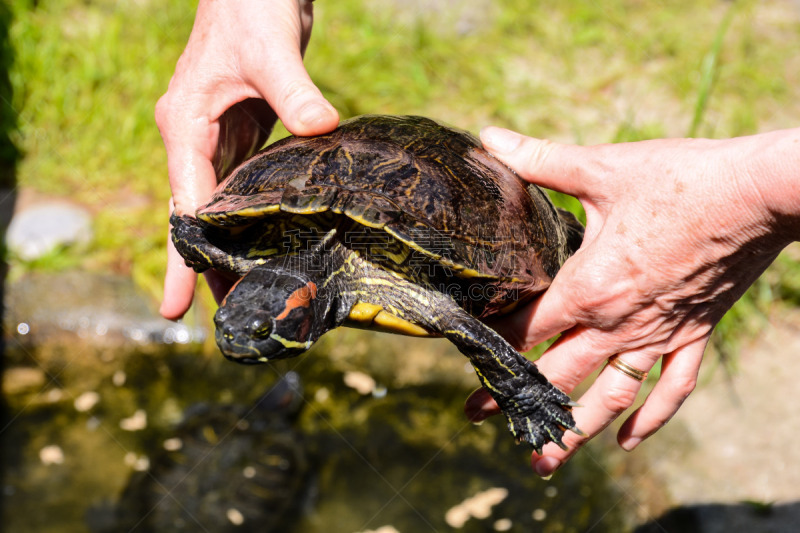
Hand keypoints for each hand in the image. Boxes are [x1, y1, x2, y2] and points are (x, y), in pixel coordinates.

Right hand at [156, 0, 338, 318]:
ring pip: (223, 205)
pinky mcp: (246, 133)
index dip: (185, 256)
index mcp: (186, 124)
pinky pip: (246, 184)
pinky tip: (272, 244)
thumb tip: (322, 127)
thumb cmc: (251, 5)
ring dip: (234, 248)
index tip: (179, 305)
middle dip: (208, 265)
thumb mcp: (270, 50)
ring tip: (251, 295)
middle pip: (199, 215)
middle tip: (227, 319)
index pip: (185, 202)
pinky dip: (255, 218)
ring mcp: (220, 137)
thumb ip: (293, 91)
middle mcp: (196, 138)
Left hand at [466, 126, 799, 475]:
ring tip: (543, 460)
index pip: (528, 326)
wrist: (760, 192)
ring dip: (575, 430)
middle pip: (557, 373)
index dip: (492, 342)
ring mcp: (660, 334)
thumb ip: (539, 160)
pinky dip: (651, 419)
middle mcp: (621, 322)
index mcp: (592, 286)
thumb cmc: (681, 178)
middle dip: (514, 396)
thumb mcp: (602, 168)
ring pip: (610, 396)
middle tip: (477, 416)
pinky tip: (628, 441)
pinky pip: (672, 388)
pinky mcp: (694, 333)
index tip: (465, 358)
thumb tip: (487, 137)